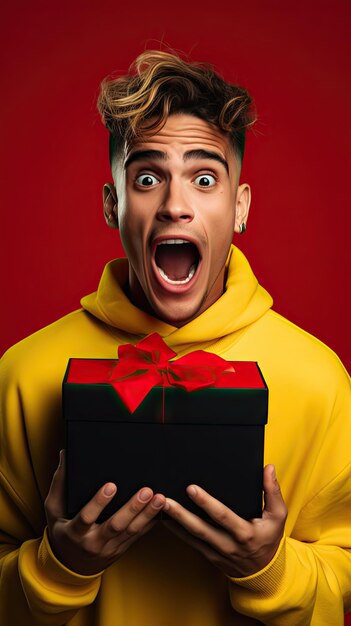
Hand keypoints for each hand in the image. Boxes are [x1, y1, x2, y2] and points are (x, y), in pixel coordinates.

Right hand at [44, 450, 165, 574]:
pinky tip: (161, 511)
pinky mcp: (121, 549)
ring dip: (147, 514)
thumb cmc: (62, 530)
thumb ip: (59, 482)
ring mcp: (109, 548)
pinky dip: (150, 523)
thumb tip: (65, 455)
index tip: (111, 486)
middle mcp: (93, 543)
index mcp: (75, 532)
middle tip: (146, 491)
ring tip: (159, 498)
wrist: (70, 565)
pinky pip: (138, 536)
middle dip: (132, 508)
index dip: (99, 503)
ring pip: (131, 531)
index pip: (87, 517)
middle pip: (116, 526)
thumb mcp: (54, 509)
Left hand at [163, 464, 286, 577]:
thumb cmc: (269, 538)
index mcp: (245, 533)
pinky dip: (177, 532)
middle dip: (182, 514)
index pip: (222, 516)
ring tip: (160, 507)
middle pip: (201, 528)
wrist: (264, 572)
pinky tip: (165, 520)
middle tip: (166, 499)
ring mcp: (217, 552)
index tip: (191, 489)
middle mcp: (229, 544)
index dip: (206, 503)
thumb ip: (273, 491)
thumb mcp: (278, 515)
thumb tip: (268, 468)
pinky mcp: (209, 556)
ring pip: (192, 537)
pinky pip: (191, 543)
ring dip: (175, 522)